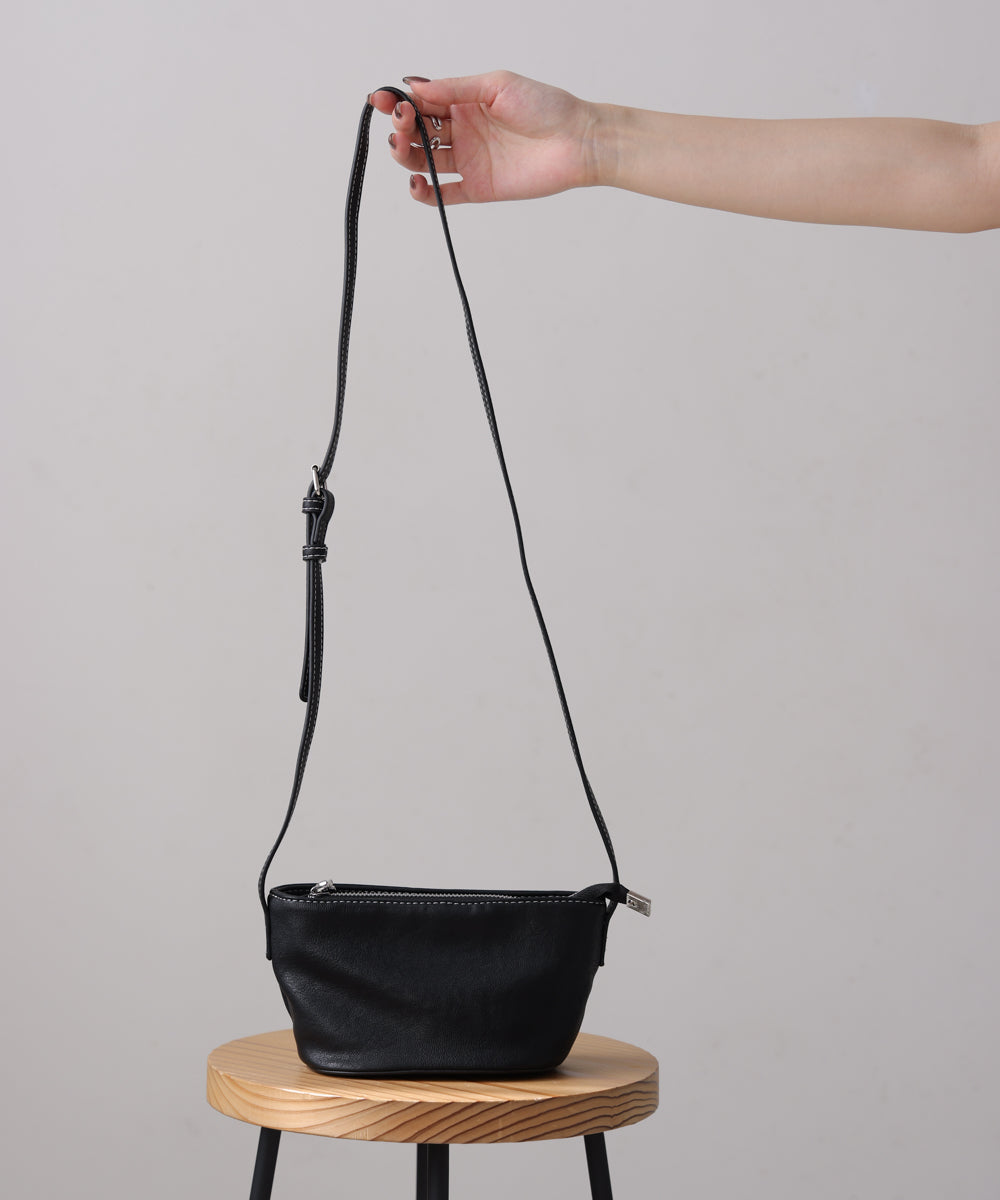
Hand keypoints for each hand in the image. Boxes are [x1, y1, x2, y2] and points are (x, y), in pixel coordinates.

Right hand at [369, 71, 603, 204]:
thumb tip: (415, 87)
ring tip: (403, 149)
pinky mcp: (477, 188)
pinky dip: (425, 193)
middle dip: (401, 128)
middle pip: (417, 133)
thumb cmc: (544, 106)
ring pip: (424, 161)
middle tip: (401, 125)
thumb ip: (455, 89)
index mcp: (463, 103)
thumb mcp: (496, 85)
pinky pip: (443, 194)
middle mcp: (462, 131)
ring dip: (406, 156)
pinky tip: (417, 184)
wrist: (576, 141)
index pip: (421, 103)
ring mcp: (468, 161)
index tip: (381, 100)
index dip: (398, 102)